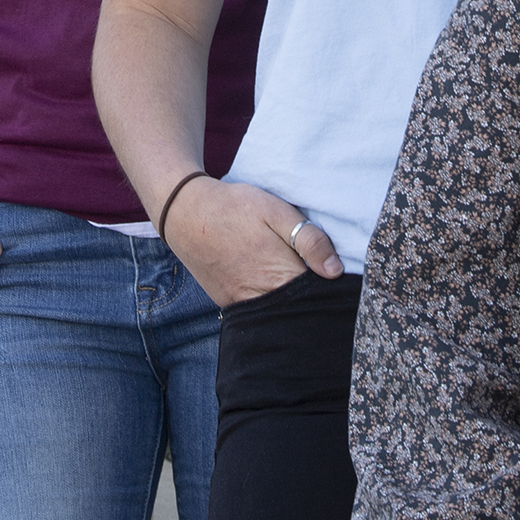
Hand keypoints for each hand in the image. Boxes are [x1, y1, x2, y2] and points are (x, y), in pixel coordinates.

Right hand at [161, 176, 340, 305]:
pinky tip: (271, 281)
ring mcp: (241, 305)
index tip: (336, 275)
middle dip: (310, 296)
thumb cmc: (233, 207)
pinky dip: (269, 300)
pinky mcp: (228, 304)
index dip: (330, 287)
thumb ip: (308, 240)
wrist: (184, 212)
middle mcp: (260, 299)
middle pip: (298, 308)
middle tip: (316, 274)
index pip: (317, 296)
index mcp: (279, 277)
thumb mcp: (275, 211)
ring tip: (290, 274)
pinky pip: (257, 310)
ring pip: (278, 312)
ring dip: (289, 299)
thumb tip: (335, 271)